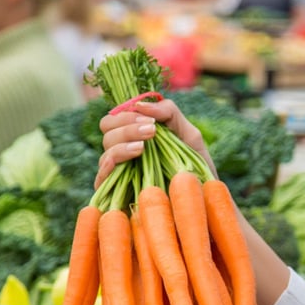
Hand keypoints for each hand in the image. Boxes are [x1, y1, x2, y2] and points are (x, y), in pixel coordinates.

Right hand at [95, 99, 215, 188]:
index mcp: (135, 137)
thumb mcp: (189, 135)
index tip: (151, 122)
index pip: (115, 118)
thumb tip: (140, 105)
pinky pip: (101, 176)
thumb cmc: (196, 167)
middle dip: (126, 126)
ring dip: (123, 142)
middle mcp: (123, 154)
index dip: (128, 114)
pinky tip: (130, 157)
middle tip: (151, 131)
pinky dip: (112, 162)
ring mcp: (118, 173)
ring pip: (106, 150)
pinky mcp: (115, 194)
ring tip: (144, 147)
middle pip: (106, 129)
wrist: (203, 199)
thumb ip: (169, 113)